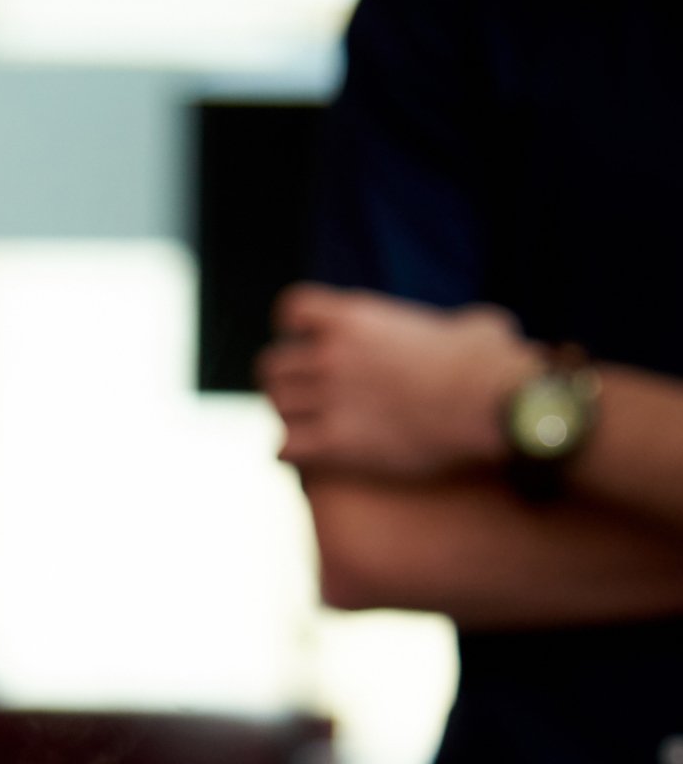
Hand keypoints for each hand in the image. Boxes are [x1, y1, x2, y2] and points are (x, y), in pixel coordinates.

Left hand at [259, 284, 544, 480]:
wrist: (490, 406)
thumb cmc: (491, 365)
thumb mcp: (475, 327)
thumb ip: (458, 325)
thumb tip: (478, 330)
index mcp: (356, 319)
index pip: (292, 309)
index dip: (292, 327)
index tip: (305, 340)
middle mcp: (333, 355)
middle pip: (271, 366)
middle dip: (284, 380)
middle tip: (302, 394)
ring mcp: (330, 398)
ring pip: (277, 406)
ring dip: (287, 416)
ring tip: (304, 425)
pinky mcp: (335, 442)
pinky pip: (285, 446)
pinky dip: (288, 451)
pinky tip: (304, 454)